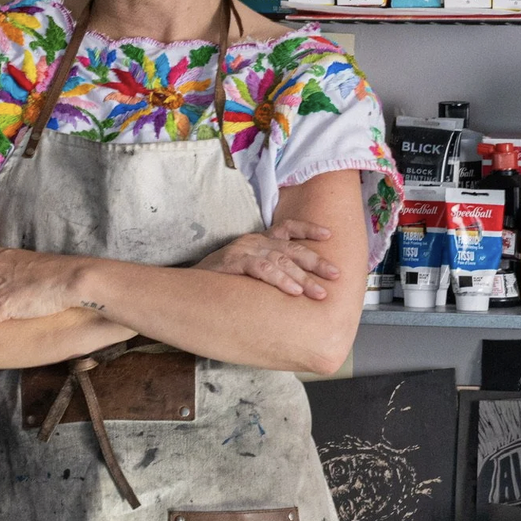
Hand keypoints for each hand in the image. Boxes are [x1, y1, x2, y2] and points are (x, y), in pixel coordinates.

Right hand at [195, 219, 338, 298]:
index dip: (308, 229)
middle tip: (336, 275)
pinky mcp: (234, 262)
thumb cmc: (219, 281)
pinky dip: (280, 280)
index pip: (288, 228)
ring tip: (319, 292)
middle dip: (317, 262)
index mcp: (259, 240)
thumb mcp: (246, 269)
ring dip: (303, 278)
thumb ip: (268, 270)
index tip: (328, 234)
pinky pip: (262, 269)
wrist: (185, 284)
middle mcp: (254, 241)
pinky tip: (293, 291)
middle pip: (292, 249)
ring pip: (281, 261)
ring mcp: (244, 250)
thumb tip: (297, 286)